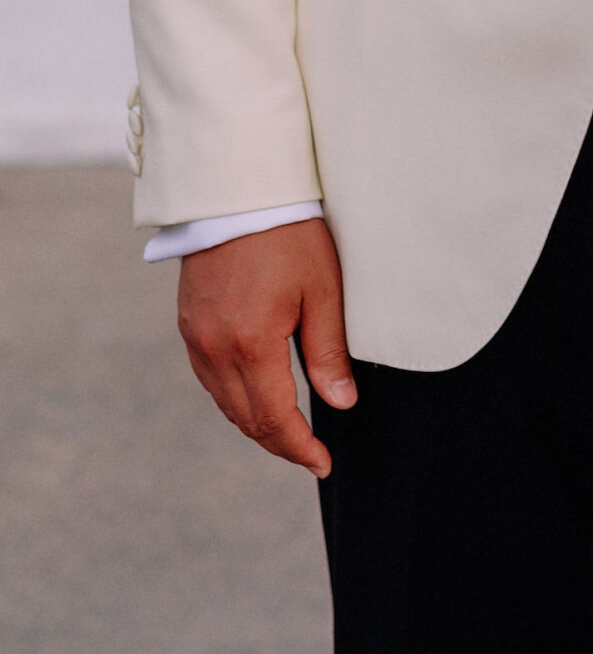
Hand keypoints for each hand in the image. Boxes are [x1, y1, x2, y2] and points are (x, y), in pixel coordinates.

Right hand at [177, 217, 354, 477]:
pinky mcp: (188, 323)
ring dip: (255, 422)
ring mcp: (196, 338)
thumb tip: (342, 402)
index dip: (300, 448)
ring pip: (225, 402)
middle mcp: (215, 349)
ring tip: (288, 430)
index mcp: (251, 345)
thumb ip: (328, 351)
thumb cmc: (288, 233)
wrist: (236, 189)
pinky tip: (256, 393)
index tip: (323, 464)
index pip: (275, 419)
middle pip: (246, 418)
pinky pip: (210, 378)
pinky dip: (235, 396)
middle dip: (279, 442)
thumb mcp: (322, 289)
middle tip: (310, 453)